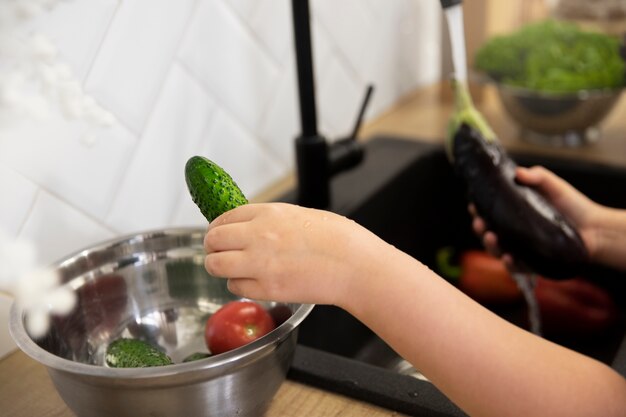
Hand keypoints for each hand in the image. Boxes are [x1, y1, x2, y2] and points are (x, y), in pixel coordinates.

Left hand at [203, 203, 392, 305]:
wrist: (355, 265)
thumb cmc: (337, 239)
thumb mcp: (299, 215)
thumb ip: (270, 220)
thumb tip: (248, 227)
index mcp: (269, 213)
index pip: (223, 218)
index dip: (216, 228)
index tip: (218, 235)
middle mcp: (259, 235)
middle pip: (213, 241)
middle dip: (212, 248)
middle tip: (218, 253)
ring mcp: (261, 263)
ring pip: (216, 265)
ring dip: (220, 267)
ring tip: (231, 269)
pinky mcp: (268, 288)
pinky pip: (235, 287)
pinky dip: (238, 286)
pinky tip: (252, 282)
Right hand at [469, 166, 598, 267]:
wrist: (596, 229)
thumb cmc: (574, 206)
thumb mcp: (554, 186)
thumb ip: (537, 177)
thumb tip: (517, 172)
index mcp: (513, 214)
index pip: (489, 212)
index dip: (478, 209)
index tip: (473, 204)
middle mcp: (513, 232)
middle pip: (487, 232)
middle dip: (479, 228)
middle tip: (479, 222)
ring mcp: (521, 248)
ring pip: (497, 250)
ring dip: (490, 245)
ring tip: (491, 236)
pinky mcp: (533, 263)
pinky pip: (517, 267)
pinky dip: (510, 264)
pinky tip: (509, 257)